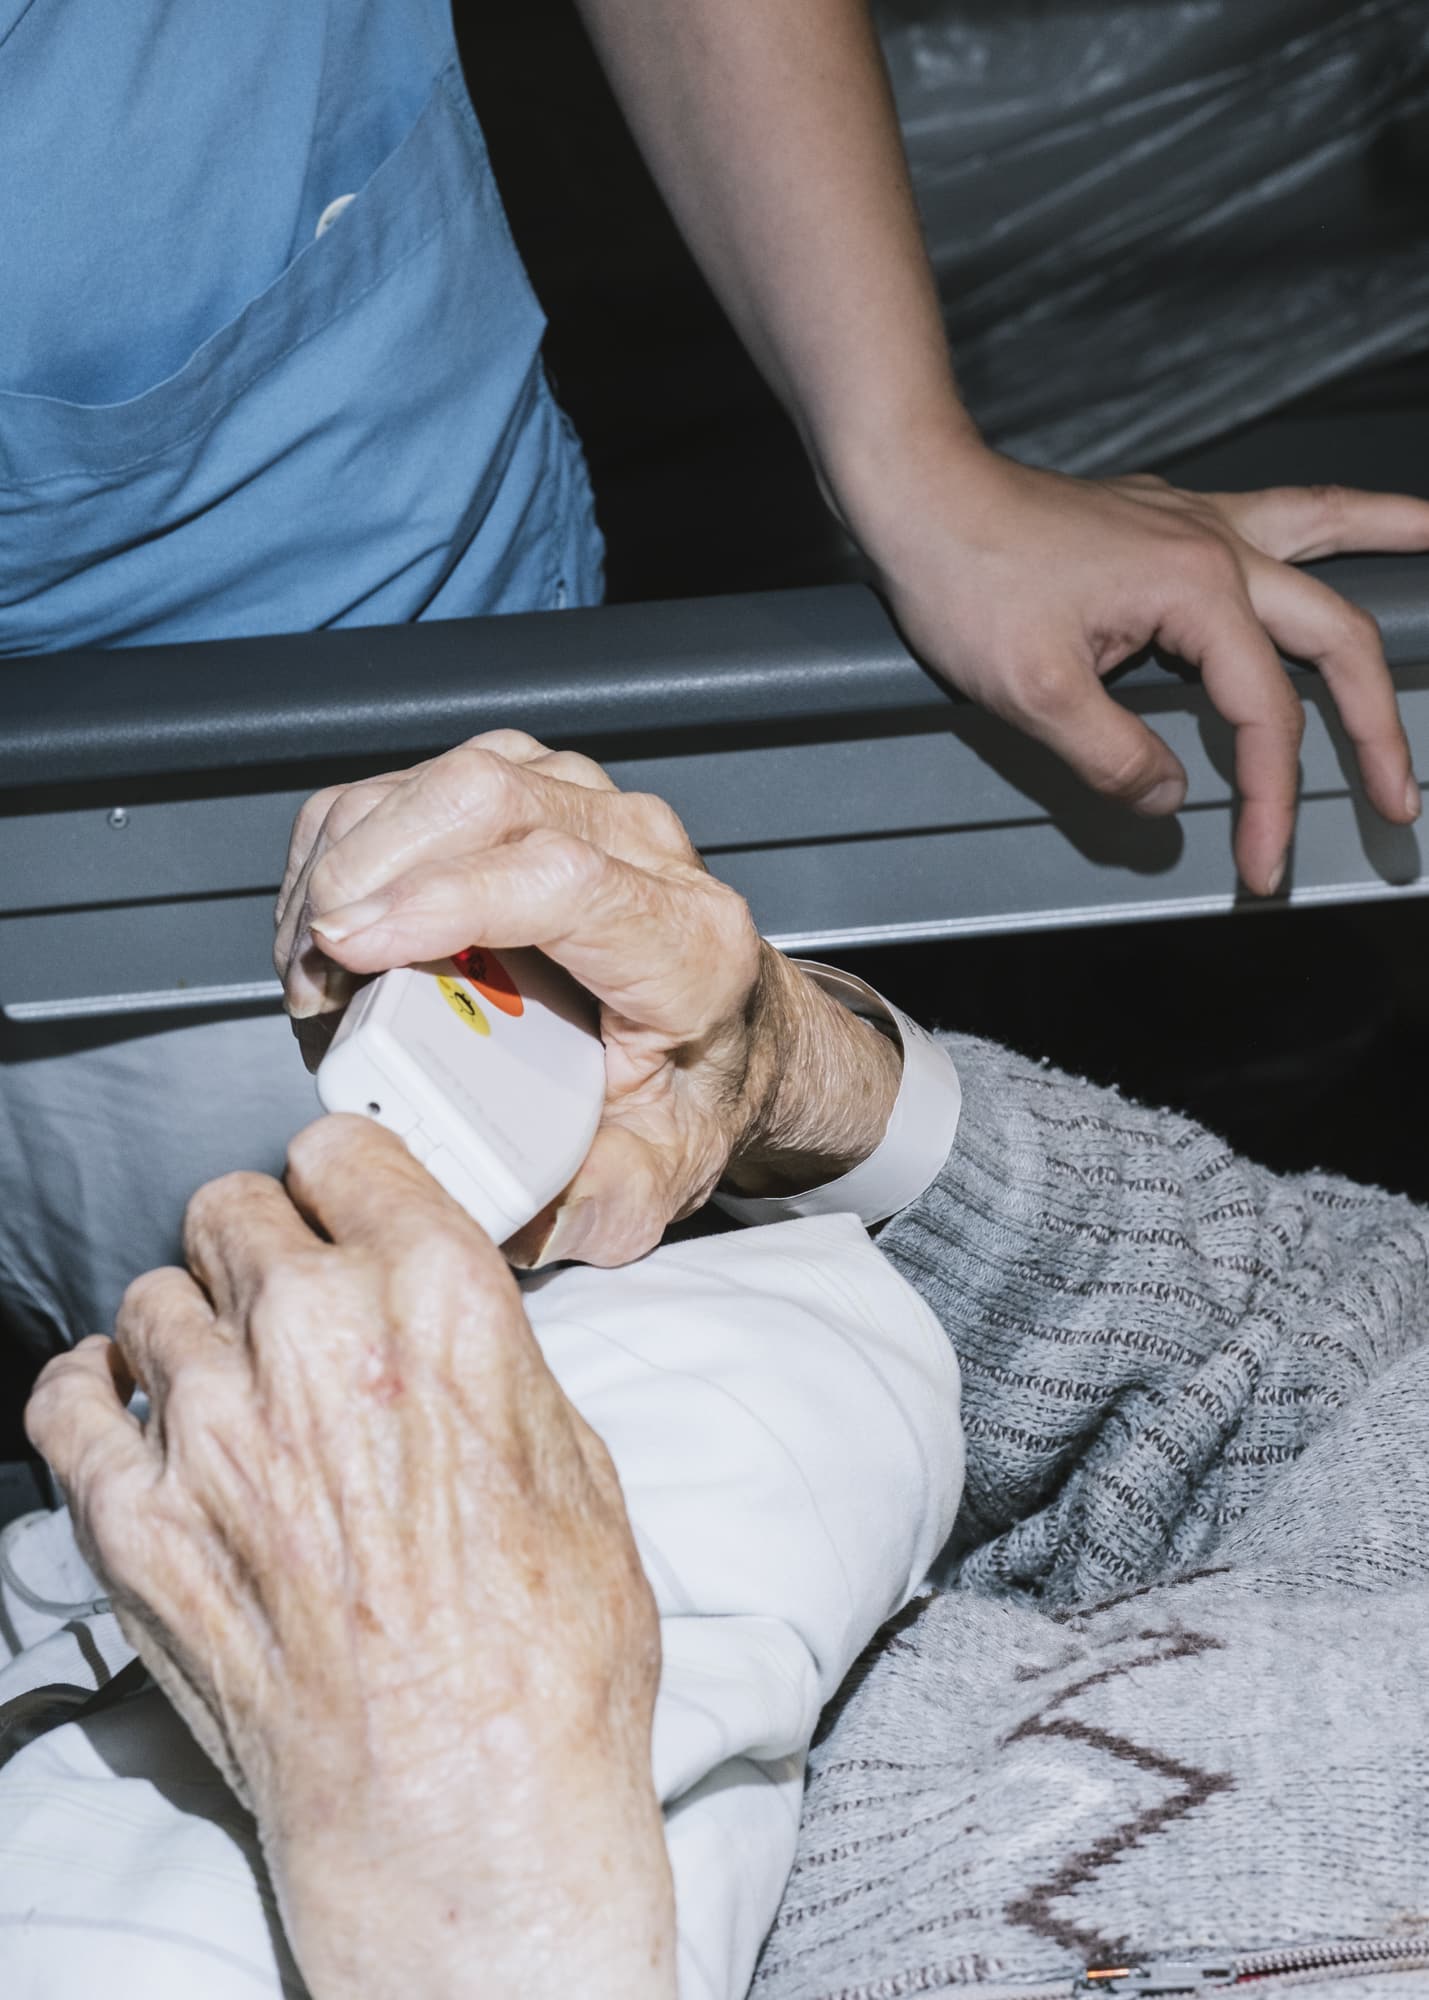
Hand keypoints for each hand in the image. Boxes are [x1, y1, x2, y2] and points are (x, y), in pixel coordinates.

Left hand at [24, 1115, 675, 1999]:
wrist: (468, 1810)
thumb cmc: (551, 1652)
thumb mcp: (578, 1463)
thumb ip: (490, 1358)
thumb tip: (438, 1317)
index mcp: (438, 1300)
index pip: (341, 1152)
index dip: (345, 1180)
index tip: (344, 1207)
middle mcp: (314, 1335)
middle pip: (233, 1207)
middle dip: (265, 1244)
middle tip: (288, 1303)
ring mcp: (211, 1428)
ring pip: (151, 1295)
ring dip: (190, 1325)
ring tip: (227, 1383)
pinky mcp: (135, 1523)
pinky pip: (70, 1399)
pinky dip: (96, 1394)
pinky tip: (135, 1417)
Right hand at [274, 732, 901, 1264]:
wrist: (728, 1033)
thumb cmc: (692, 1091)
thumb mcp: (663, 1173)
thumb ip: (598, 1203)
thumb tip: (517, 1217)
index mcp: (685, 943)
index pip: (559, 879)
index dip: (441, 901)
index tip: (349, 948)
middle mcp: (642, 852)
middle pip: (485, 800)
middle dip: (365, 877)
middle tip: (317, 983)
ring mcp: (584, 805)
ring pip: (438, 782)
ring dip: (344, 865)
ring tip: (320, 971)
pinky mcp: (528, 788)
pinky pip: (414, 785)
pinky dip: (346, 846)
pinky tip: (336, 927)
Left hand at [842, 435, 1426, 894]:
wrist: (919, 494)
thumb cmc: (965, 579)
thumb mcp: (1033, 695)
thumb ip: (1114, 757)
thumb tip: (1171, 799)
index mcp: (1199, 590)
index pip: (1262, 717)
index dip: (1270, 801)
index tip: (1261, 864)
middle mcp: (1218, 546)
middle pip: (1333, 638)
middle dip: (1375, 727)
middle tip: (1400, 799)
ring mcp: (1197, 524)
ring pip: (1328, 537)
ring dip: (1399, 545)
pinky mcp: (1170, 519)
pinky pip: (1281, 513)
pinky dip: (1336, 518)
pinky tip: (1357, 527)